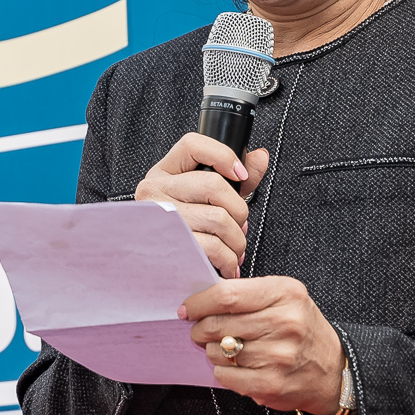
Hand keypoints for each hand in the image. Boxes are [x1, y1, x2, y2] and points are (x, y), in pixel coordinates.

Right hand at [134, 134, 270, 278]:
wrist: (156, 270)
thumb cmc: (185, 231)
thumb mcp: (206, 199)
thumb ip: (236, 178)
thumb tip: (260, 156)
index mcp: (164, 173)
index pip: (192, 145)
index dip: (223, 155)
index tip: (240, 175)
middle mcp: (155, 191)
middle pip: (214, 185)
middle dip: (239, 210)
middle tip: (240, 226)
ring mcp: (159, 219)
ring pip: (218, 218)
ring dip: (237, 239)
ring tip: (235, 248)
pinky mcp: (168, 246)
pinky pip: (212, 246)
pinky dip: (228, 258)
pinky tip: (226, 263)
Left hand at [179, 275, 343, 414]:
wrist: (332, 370)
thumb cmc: (302, 330)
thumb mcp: (285, 298)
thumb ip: (248, 294)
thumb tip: (201, 301)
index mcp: (285, 294)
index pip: (227, 295)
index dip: (200, 302)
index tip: (188, 308)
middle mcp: (285, 323)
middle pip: (219, 323)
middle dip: (200, 328)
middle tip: (199, 330)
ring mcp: (279, 356)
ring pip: (219, 351)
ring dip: (212, 350)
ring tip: (223, 348)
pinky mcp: (271, 384)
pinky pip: (226, 375)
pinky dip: (222, 371)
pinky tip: (235, 366)